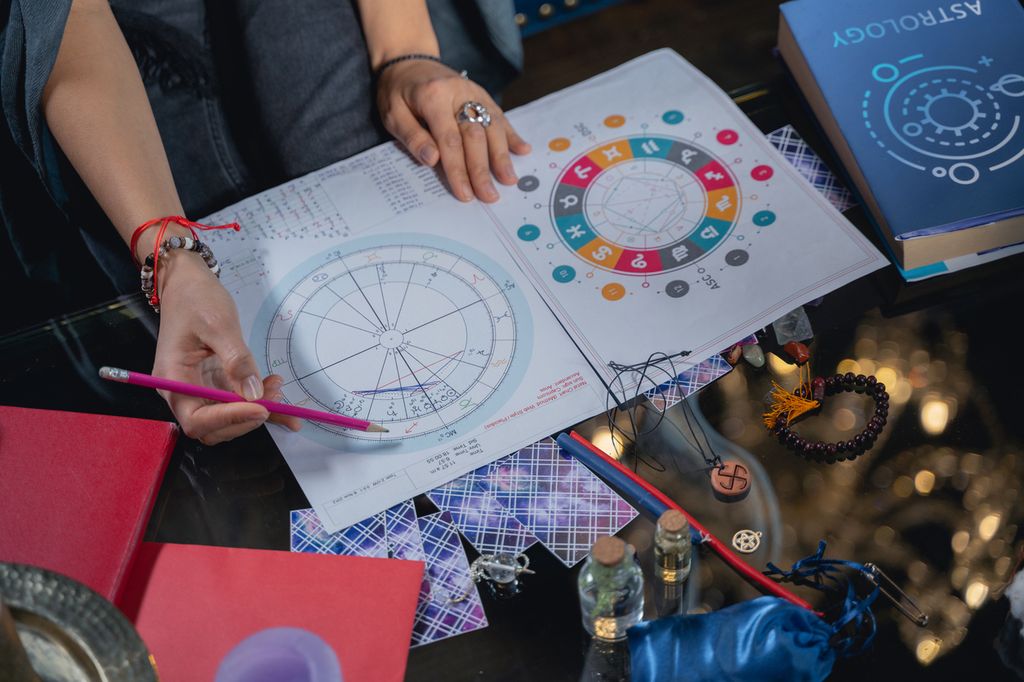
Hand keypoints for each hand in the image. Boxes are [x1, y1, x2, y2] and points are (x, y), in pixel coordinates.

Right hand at [152, 253, 301, 444]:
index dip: (229, 419)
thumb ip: (236, 360)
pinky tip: (278, 394)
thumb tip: (253, 393)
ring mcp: (199, 387)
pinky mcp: (214, 381)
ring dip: (255, 411)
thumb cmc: (195, 299)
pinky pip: (236, 401)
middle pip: (213, 426)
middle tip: (275, 399)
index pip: (197, 419)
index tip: (261, 408)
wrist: (187, 282)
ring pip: (228, 417)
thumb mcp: (218, 324)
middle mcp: (182, 390)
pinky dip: (258, 402)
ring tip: (278, 390)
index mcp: (172, 379)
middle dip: (246, 418)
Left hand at [377, 59, 530, 202]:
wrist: (409, 61)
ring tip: (509, 180)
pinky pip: (500, 116)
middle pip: (475, 136)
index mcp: (433, 97)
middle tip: (490, 196)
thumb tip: (432, 160)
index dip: (458, 169)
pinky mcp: (483, 95)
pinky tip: (523, 150)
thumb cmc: (397, 92)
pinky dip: (512, 135)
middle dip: (483, 169)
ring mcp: (474, 92)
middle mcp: (459, 92)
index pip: (449, 140)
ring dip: (502, 156)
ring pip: (493, 126)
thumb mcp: (392, 114)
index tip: (465, 194)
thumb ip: (412, 136)